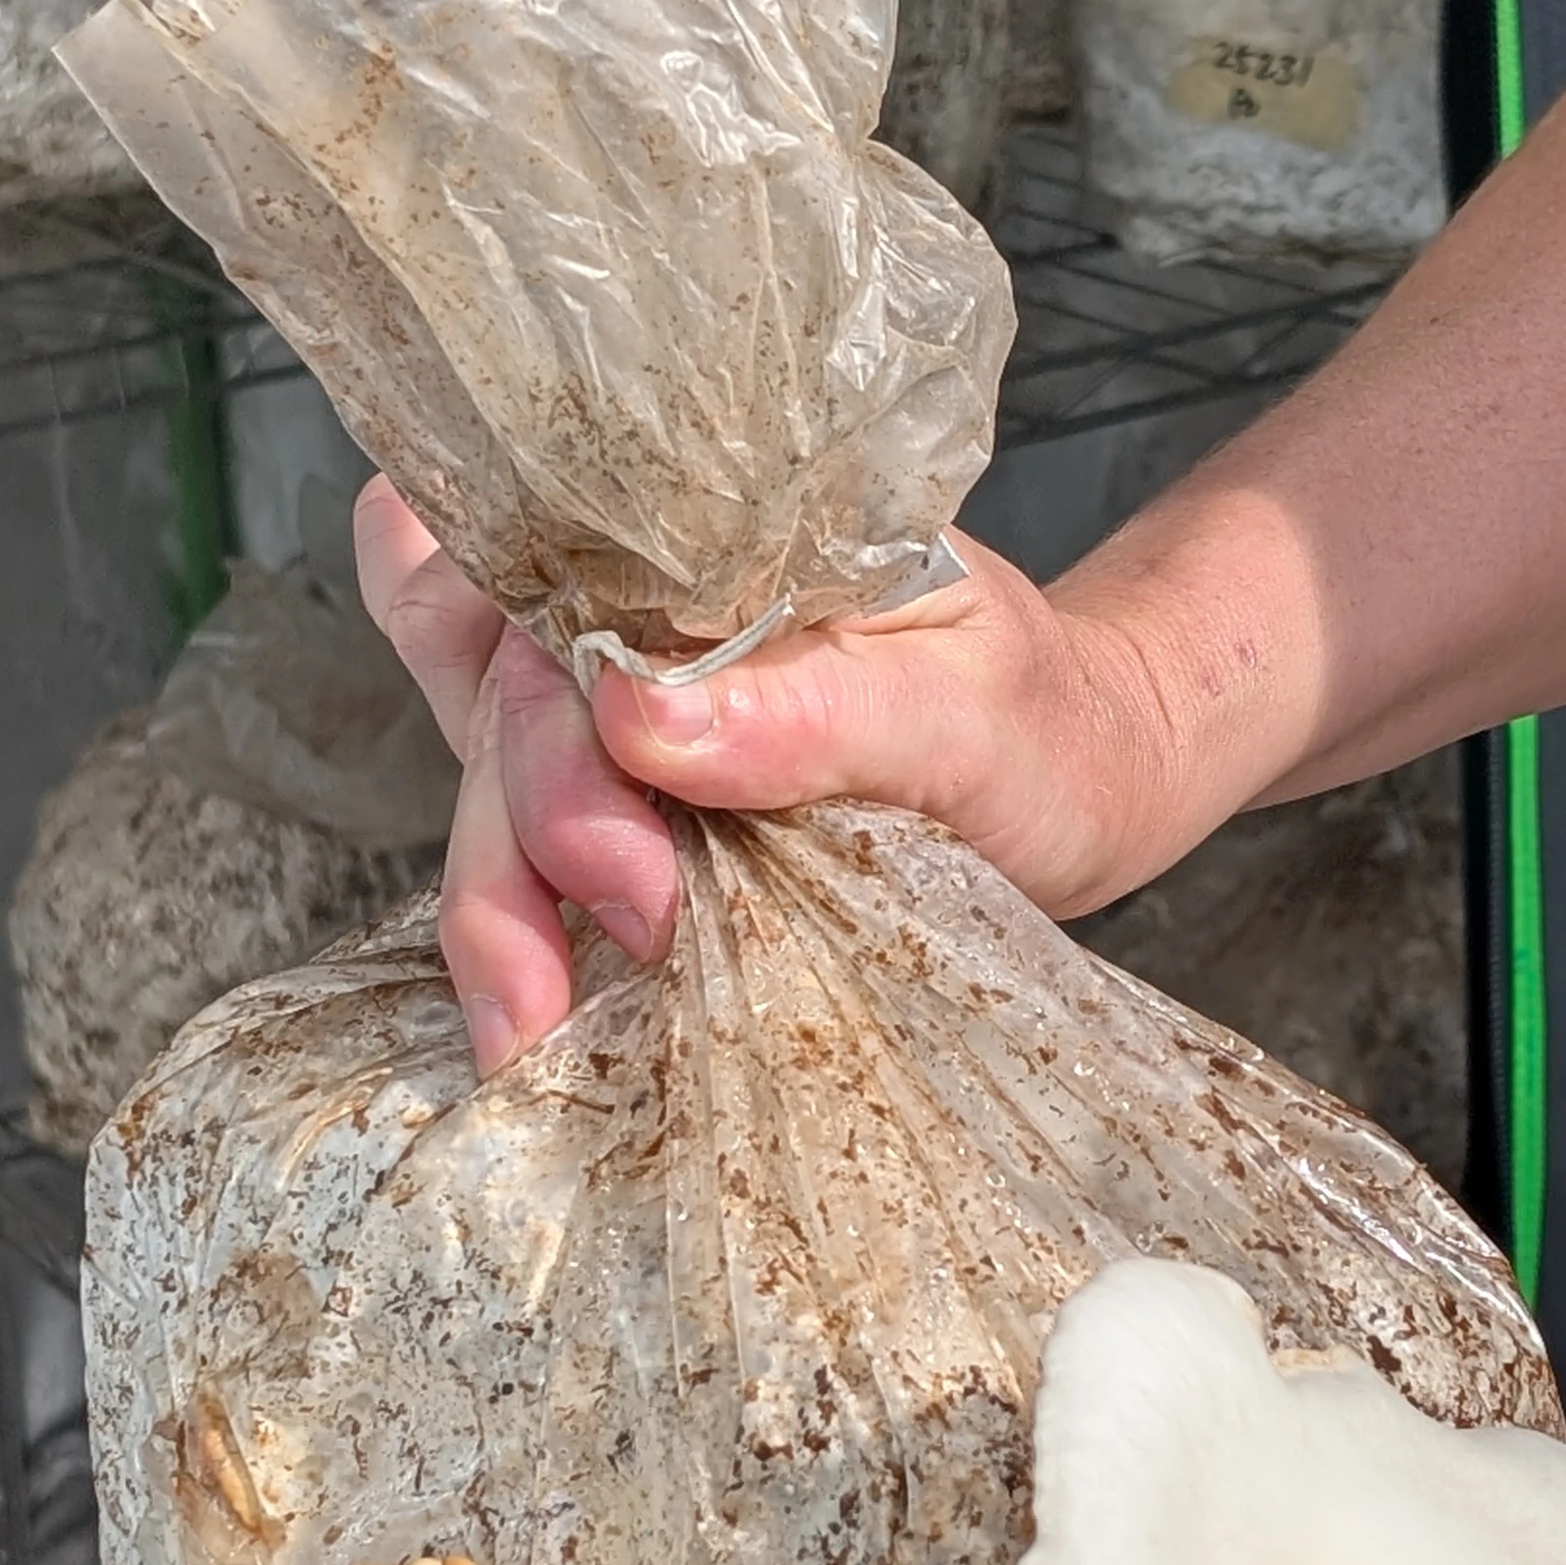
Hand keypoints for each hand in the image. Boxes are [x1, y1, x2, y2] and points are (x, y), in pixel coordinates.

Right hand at [355, 480, 1177, 1071]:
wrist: (1087, 783)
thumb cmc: (1043, 724)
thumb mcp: (968, 711)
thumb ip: (819, 710)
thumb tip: (636, 717)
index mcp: (714, 538)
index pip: (543, 564)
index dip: (536, 698)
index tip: (622, 850)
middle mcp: (639, 606)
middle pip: (492, 683)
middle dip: (527, 824)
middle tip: (635, 934)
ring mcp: (616, 704)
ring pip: (478, 772)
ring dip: (491, 900)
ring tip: (526, 1026)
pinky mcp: (622, 801)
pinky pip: (518, 847)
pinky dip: (511, 929)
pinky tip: (527, 1019)